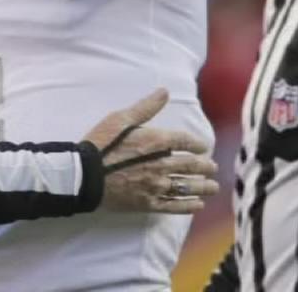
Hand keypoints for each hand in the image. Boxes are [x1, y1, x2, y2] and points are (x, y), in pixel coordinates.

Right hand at [83, 88, 218, 213]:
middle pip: (190, 166)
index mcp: (156, 141)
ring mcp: (156, 185)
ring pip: (186, 187)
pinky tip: (198, 205)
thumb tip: (165, 91)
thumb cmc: (101, 143)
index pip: (185, 142)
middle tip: (213, 168)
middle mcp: (161, 165)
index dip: (197, 144)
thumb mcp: (121, 119)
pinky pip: (173, 206)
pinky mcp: (148, 203)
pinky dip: (188, 206)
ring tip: (212, 187)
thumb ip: (145, 107)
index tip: (203, 147)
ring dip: (203, 187)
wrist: (84, 175)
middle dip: (205, 166)